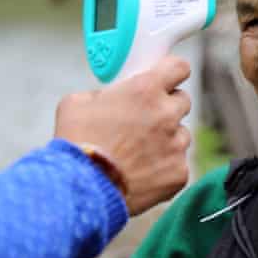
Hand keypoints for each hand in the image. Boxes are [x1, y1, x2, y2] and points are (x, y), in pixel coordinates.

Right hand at [54, 55, 192, 215]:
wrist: (80, 189)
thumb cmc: (75, 143)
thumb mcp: (77, 103)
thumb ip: (103, 93)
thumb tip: (112, 97)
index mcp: (145, 89)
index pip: (179, 67)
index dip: (172, 73)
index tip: (167, 79)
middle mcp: (166, 114)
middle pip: (182, 101)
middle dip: (166, 108)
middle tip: (145, 121)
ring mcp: (176, 145)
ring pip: (181, 135)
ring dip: (166, 139)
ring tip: (138, 154)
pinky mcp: (179, 173)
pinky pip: (178, 164)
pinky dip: (164, 168)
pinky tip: (141, 174)